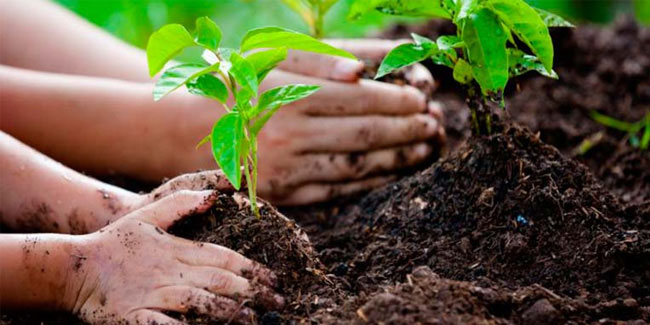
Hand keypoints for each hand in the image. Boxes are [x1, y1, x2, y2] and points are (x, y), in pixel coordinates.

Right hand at [69, 190, 282, 323]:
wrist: (74, 267)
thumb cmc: (115, 241)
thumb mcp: (149, 217)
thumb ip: (182, 205)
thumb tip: (216, 196)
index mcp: (178, 250)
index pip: (223, 258)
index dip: (252, 269)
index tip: (274, 280)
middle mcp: (170, 271)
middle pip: (218, 280)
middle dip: (251, 292)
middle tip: (277, 303)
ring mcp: (153, 294)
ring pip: (198, 301)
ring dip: (227, 311)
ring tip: (252, 320)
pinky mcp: (134, 316)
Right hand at [254, 39, 444, 204]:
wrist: (187, 130)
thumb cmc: (238, 85)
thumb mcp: (274, 58)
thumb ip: (322, 57)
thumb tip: (364, 69)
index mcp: (289, 95)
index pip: (360, 101)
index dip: (398, 100)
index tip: (422, 98)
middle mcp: (288, 135)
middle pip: (365, 136)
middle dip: (407, 130)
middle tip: (433, 124)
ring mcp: (285, 170)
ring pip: (356, 167)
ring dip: (397, 160)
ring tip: (424, 149)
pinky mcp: (282, 195)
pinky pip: (336, 192)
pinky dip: (369, 182)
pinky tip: (391, 172)